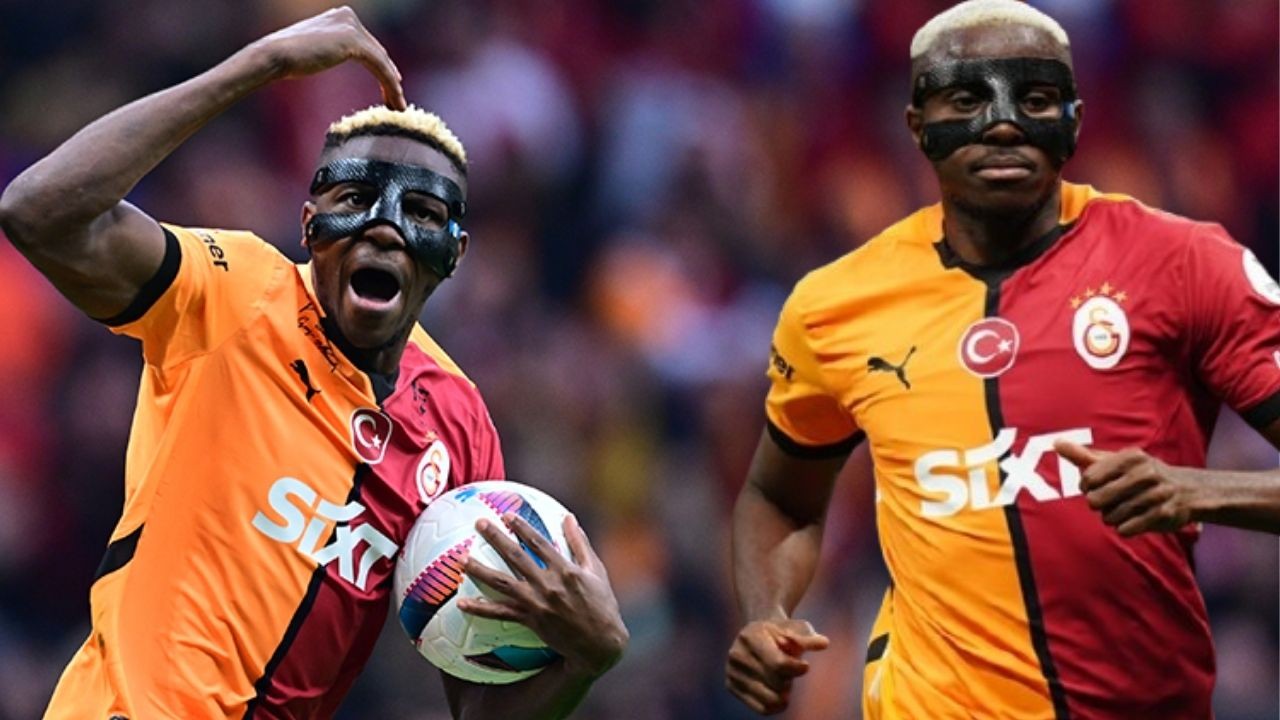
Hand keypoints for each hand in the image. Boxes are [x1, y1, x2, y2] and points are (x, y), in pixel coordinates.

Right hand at [245, 6, 405, 108]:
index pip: (368, 44)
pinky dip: (390, 85)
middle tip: (397, 100)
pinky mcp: (354, 41)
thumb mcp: (315, 50)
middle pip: (377, 52)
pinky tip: (395, 102)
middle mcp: (348, 16)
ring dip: (392, 86)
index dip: (382, 66)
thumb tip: (330, 54)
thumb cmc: (288, 58)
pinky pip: (379, 66)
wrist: (275, 56)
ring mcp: (352, 26)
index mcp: (339, 16)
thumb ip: (329, 49)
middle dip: (389, 78)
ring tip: (398, 107)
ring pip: (381, 61)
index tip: (391, 87)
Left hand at [458, 513, 628, 677]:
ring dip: (480, 570)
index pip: (538, 543)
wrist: (599, 642)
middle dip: (496, 538)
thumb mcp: (596, 570)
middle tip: (479, 523)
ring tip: (462, 560)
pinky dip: (481, 609)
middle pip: (516, 557)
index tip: (507, 514)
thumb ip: (579, 543)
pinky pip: (501, 614)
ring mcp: (537, 603)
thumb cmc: (602, 603)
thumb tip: (568, 517)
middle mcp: (548, 585)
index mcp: (565, 570)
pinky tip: (463, 603)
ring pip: (503, 584)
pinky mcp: (531, 620)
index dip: (522, 527)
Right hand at [726, 617, 828, 714]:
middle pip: (776, 682)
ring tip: (784, 681)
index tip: (805, 666)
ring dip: (784, 693)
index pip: (779, 665)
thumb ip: (808, 637)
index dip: (798, 669)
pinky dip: (777, 706)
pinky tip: (780, 694)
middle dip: (790, 678)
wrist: (757, 635)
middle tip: (789, 671)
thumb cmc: (782, 632)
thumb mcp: (796, 628)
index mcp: (750, 636)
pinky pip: (762, 709)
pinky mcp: (731, 686)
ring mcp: (732, 671)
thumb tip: (823, 643)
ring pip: (770, 699)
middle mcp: (736, 654)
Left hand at [1055, 441, 1197, 535]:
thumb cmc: (1141, 474)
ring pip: (1110, 517)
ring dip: (1111, 517)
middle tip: (1109, 500)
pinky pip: (1126, 529)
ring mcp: (1156, 494)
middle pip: (1096, 500)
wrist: (1187, 490)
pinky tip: (1134, 520)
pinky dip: (1124, 528)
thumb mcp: (1116, 461)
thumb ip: (1085, 456)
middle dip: (1098, 504)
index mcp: (1130, 457)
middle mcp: (1145, 473)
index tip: (1096, 486)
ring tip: (1124, 509)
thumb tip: (1056, 443)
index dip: (1087, 487)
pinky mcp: (1163, 515)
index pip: (1088, 478)